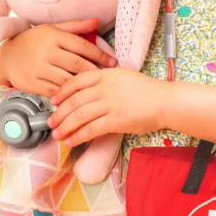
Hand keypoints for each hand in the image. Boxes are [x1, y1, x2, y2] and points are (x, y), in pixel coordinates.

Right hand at [0, 18, 116, 96]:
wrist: (6, 57)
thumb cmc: (34, 41)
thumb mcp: (52, 29)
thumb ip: (75, 26)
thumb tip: (96, 21)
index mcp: (53, 36)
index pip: (82, 45)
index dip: (100, 54)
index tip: (113, 62)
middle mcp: (46, 51)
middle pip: (77, 64)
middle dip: (95, 71)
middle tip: (108, 78)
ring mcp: (38, 68)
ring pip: (67, 79)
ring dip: (83, 84)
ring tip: (97, 87)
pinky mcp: (32, 83)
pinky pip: (55, 91)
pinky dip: (68, 94)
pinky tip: (79, 96)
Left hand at [46, 68, 165, 145]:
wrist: (164, 101)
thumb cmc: (145, 90)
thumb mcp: (123, 76)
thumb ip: (104, 80)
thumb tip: (85, 91)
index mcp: (106, 74)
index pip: (77, 81)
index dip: (62, 91)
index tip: (53, 101)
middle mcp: (106, 87)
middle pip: (75, 100)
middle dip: (59, 113)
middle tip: (50, 122)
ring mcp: (111, 104)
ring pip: (80, 115)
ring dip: (65, 126)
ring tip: (57, 134)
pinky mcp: (116, 120)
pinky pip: (91, 129)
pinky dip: (78, 136)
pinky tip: (71, 141)